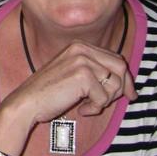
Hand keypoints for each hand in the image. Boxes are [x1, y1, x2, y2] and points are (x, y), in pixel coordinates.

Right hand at [9, 40, 136, 127]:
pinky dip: (94, 108)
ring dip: (104, 101)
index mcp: (79, 45)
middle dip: (119, 89)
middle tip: (105, 103)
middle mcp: (81, 48)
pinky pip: (103, 97)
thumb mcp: (73, 75)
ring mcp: (81, 60)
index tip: (129, 94)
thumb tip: (126, 82)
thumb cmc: (49, 93)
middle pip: (120, 68)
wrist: (27, 102)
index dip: (125, 79)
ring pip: (114, 84)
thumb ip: (95, 71)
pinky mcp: (82, 75)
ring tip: (87, 105)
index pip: (115, 59)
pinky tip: (81, 109)